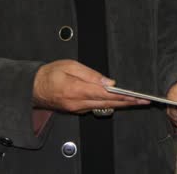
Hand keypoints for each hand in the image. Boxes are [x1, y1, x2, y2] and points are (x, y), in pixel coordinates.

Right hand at [32, 59, 148, 112]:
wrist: (33, 87)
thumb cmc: (50, 74)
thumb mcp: (70, 66)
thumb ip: (91, 74)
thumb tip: (109, 82)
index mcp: (77, 90)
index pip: (106, 95)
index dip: (124, 97)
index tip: (136, 96)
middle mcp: (78, 103)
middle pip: (108, 104)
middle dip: (127, 103)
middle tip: (143, 101)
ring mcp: (77, 109)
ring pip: (103, 108)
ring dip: (120, 105)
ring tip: (136, 102)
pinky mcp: (76, 110)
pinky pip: (95, 108)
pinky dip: (109, 105)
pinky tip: (118, 102)